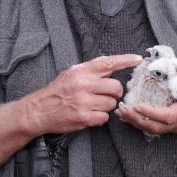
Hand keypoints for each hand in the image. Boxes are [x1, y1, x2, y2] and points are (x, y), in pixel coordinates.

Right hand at [20, 54, 141, 135]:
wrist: (39, 110)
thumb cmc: (57, 92)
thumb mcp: (71, 74)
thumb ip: (90, 71)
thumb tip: (112, 67)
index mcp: (81, 71)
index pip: (107, 62)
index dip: (125, 60)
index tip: (137, 59)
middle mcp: (83, 84)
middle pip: (115, 86)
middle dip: (114, 92)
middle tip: (106, 94)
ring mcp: (83, 101)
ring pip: (111, 103)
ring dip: (106, 106)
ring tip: (93, 105)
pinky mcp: (83, 117)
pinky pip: (104, 117)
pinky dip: (100, 117)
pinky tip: (90, 114)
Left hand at [114, 61, 176, 135]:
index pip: (166, 117)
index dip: (151, 113)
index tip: (136, 106)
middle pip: (154, 127)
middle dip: (136, 120)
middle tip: (121, 109)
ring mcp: (174, 127)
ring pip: (152, 129)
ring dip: (135, 122)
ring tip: (120, 113)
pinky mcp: (171, 127)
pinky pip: (153, 127)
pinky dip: (140, 122)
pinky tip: (129, 116)